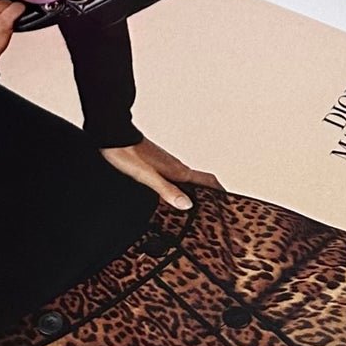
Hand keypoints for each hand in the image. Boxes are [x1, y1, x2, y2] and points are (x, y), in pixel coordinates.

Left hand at [99, 138, 221, 210]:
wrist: (114, 134)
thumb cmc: (127, 154)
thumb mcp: (147, 176)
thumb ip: (167, 190)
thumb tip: (188, 205)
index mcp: (176, 170)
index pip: (207, 180)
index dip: (220, 191)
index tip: (231, 203)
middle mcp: (175, 166)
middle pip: (201, 180)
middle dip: (212, 194)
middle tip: (220, 210)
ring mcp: (166, 164)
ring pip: (188, 179)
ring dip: (197, 191)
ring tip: (201, 207)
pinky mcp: (157, 164)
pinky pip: (177, 177)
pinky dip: (183, 188)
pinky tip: (175, 195)